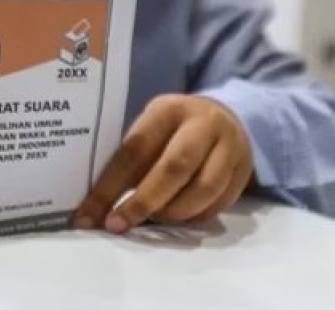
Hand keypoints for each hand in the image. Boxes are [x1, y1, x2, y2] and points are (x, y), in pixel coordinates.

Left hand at [75, 94, 252, 232]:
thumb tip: (98, 206)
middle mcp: (203, 123)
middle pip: (174, 167)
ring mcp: (229, 147)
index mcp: (168, 109)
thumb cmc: (173, 130)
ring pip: (202, 190)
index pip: (136, 148)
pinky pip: (218, 204)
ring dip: (172, 213)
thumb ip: (131, 162)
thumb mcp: (150, 130)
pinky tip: (177, 218)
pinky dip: (193, 217)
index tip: (91, 214)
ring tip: (152, 219)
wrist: (225, 118)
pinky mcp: (243, 171)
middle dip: (143, 202)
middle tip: (118, 225)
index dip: (111, 185)